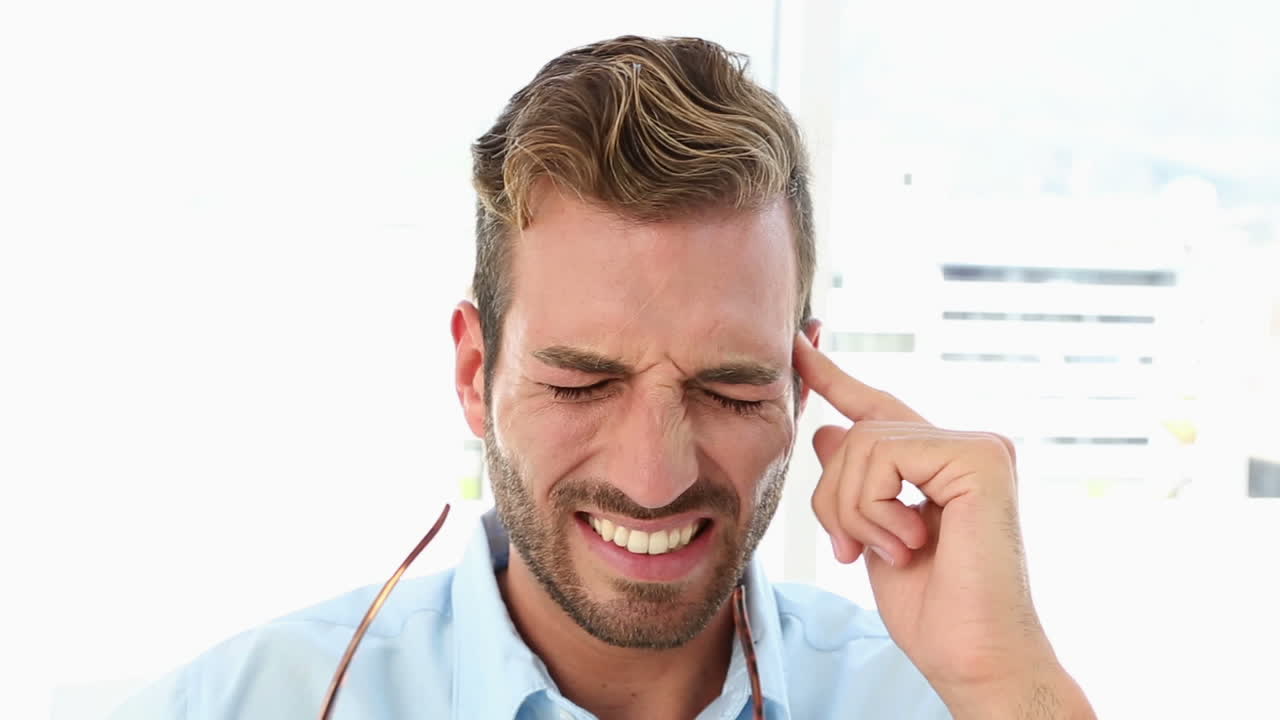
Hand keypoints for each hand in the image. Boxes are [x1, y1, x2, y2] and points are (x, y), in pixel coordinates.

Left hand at [793, 335, 1093, 718]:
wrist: (973, 658)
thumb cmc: (933, 611)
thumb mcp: (872, 536)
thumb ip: (856, 482)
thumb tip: (826, 429)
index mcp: (941, 462)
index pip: (875, 408)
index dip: (831, 377)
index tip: (799, 342)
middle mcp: (966, 445)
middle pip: (854, 433)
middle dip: (833, 498)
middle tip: (854, 551)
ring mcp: (978, 446)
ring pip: (861, 443)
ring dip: (853, 511)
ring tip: (889, 552)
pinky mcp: (980, 456)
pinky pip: (883, 456)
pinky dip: (874, 508)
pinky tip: (909, 543)